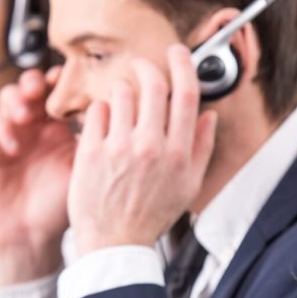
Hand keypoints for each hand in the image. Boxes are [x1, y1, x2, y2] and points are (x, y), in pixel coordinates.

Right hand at [0, 68, 76, 284]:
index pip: (59, 91)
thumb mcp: (83, 169)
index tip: (70, 81)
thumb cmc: (62, 206)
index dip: (62, 80)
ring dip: (15, 100)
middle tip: (40, 89)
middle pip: (31, 86)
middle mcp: (34, 125)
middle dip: (35, 81)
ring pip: (8, 97)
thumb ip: (92, 138)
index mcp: (59, 126)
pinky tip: (14, 148)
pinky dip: (2, 130)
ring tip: (25, 117)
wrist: (33, 236)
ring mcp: (11, 134)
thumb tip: (114, 106)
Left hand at [68, 45, 216, 254]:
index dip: (183, 64)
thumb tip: (207, 115)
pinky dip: (101, 110)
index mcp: (177, 154)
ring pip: (121, 92)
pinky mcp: (90, 153)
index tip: (177, 53)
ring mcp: (118, 149)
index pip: (186, 93)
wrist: (114, 244)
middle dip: (148, 66)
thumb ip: (201, 148)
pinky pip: (96, 111)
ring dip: (123, 88)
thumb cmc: (150, 217)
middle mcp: (149, 148)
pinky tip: (104, 123)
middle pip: (153, 84)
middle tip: (143, 67)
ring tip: (121, 101)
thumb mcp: (187, 187)